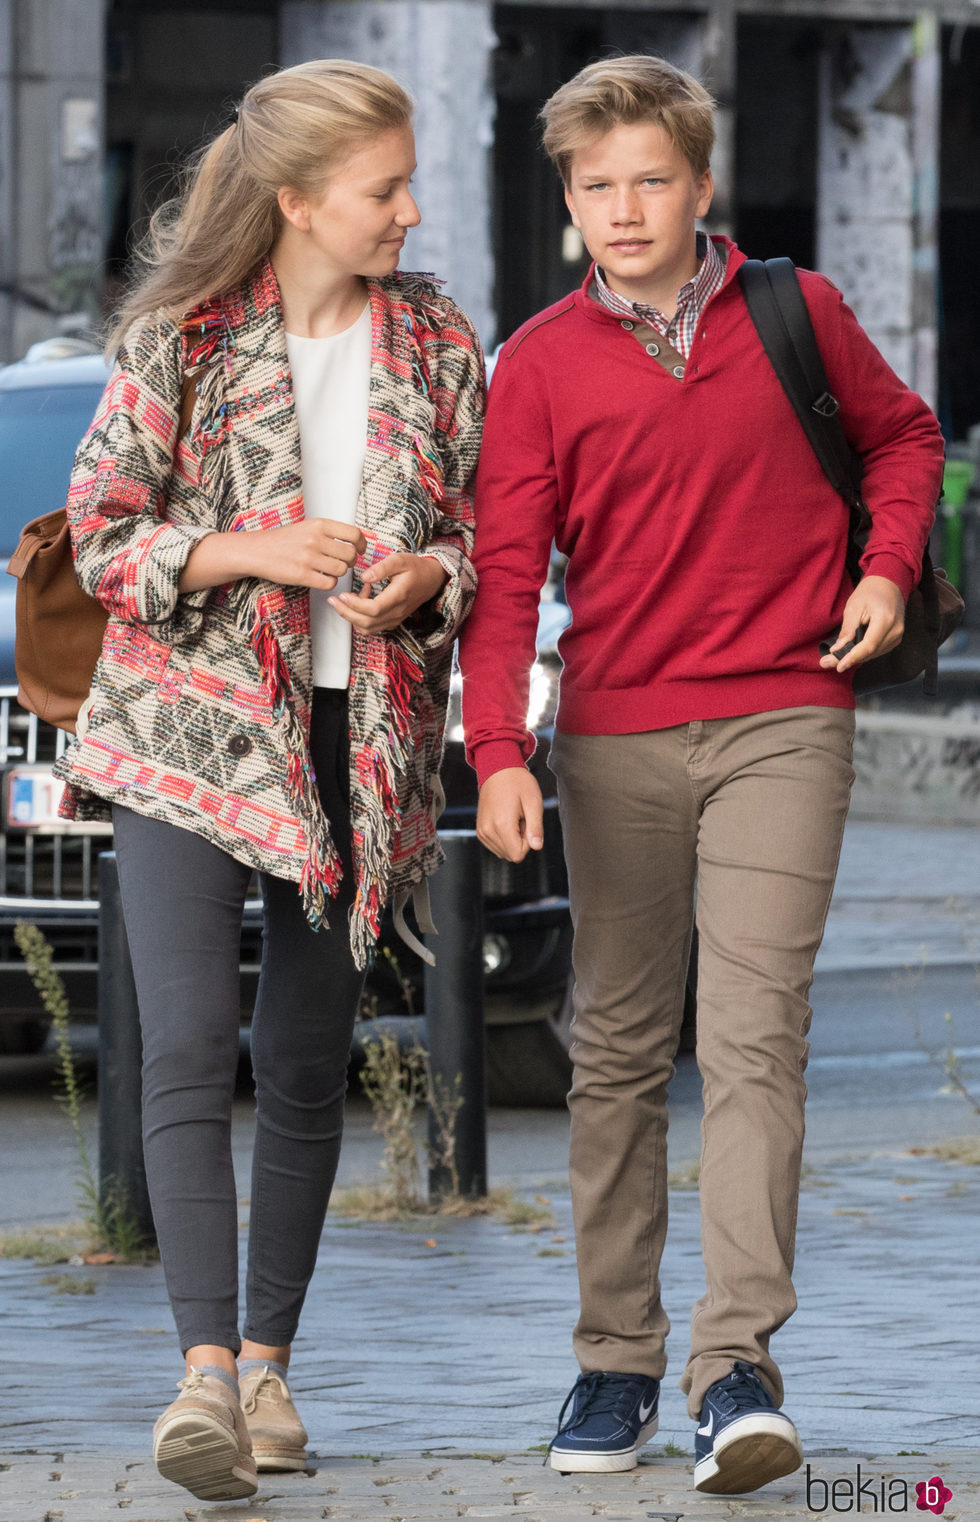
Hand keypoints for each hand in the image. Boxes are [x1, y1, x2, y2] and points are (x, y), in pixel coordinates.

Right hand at [247, 519, 367, 590]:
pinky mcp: (302, 575)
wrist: (257, 550)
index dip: (361, 544)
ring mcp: (308, 558)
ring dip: (339, 573)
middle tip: (343, 563)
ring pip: (341, 570)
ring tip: (329, 570)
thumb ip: (329, 532)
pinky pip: (329, 583)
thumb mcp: (307, 527)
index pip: (353, 534)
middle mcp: (315, 539)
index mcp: (318, 525)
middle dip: (350, 562)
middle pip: (350, 554)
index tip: (360, 549)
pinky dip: (329, 583)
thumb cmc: (282, 540)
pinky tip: (322, 578)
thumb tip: (353, 541)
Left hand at [328, 553, 447, 634]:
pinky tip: (359, 601)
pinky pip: (372, 627)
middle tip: (333, 600)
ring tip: (343, 600)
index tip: (342, 595)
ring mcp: (395, 619)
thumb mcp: (400, 560)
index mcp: (399, 596)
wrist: (431, 579)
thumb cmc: (416, 568)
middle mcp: (397, 612)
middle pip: (367, 622)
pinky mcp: (392, 621)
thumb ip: (382, 568)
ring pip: (368, 628)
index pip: (374, 609)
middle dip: (346, 613)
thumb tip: (364, 577)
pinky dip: (360, 619)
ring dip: (352, 617)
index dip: (355, 605)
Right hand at [477, 768, 543, 862]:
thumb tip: (537, 847)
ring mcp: (482, 831)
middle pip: (510, 854)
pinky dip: (504, 837)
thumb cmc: (518, 782)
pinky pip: (496, 846)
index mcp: (501, 825)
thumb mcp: (533, 802)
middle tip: (520, 818)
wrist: (498, 769)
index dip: (528, 842)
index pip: (518, 855)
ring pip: (503, 852)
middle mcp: (488, 831)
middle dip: (520, 840)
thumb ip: (536, 828)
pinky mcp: (480, 830)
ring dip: (512, 838)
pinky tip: (506, 818)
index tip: (527, 823)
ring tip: (513, 816)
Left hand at [819, 575, 904, 674]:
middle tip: (827, 662)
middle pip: (870, 653)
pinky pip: (878, 650)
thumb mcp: (853, 607)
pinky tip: (852, 651)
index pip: (868, 646)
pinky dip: (864, 653)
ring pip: (874, 654)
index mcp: (885, 620)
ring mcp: (898, 635)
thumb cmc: (870, 592)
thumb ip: (847, 630)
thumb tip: (837, 649)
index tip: (838, 666)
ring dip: (856, 657)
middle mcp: (895, 630)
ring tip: (836, 658)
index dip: (852, 658)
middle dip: (849, 659)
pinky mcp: (896, 638)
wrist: (888, 584)